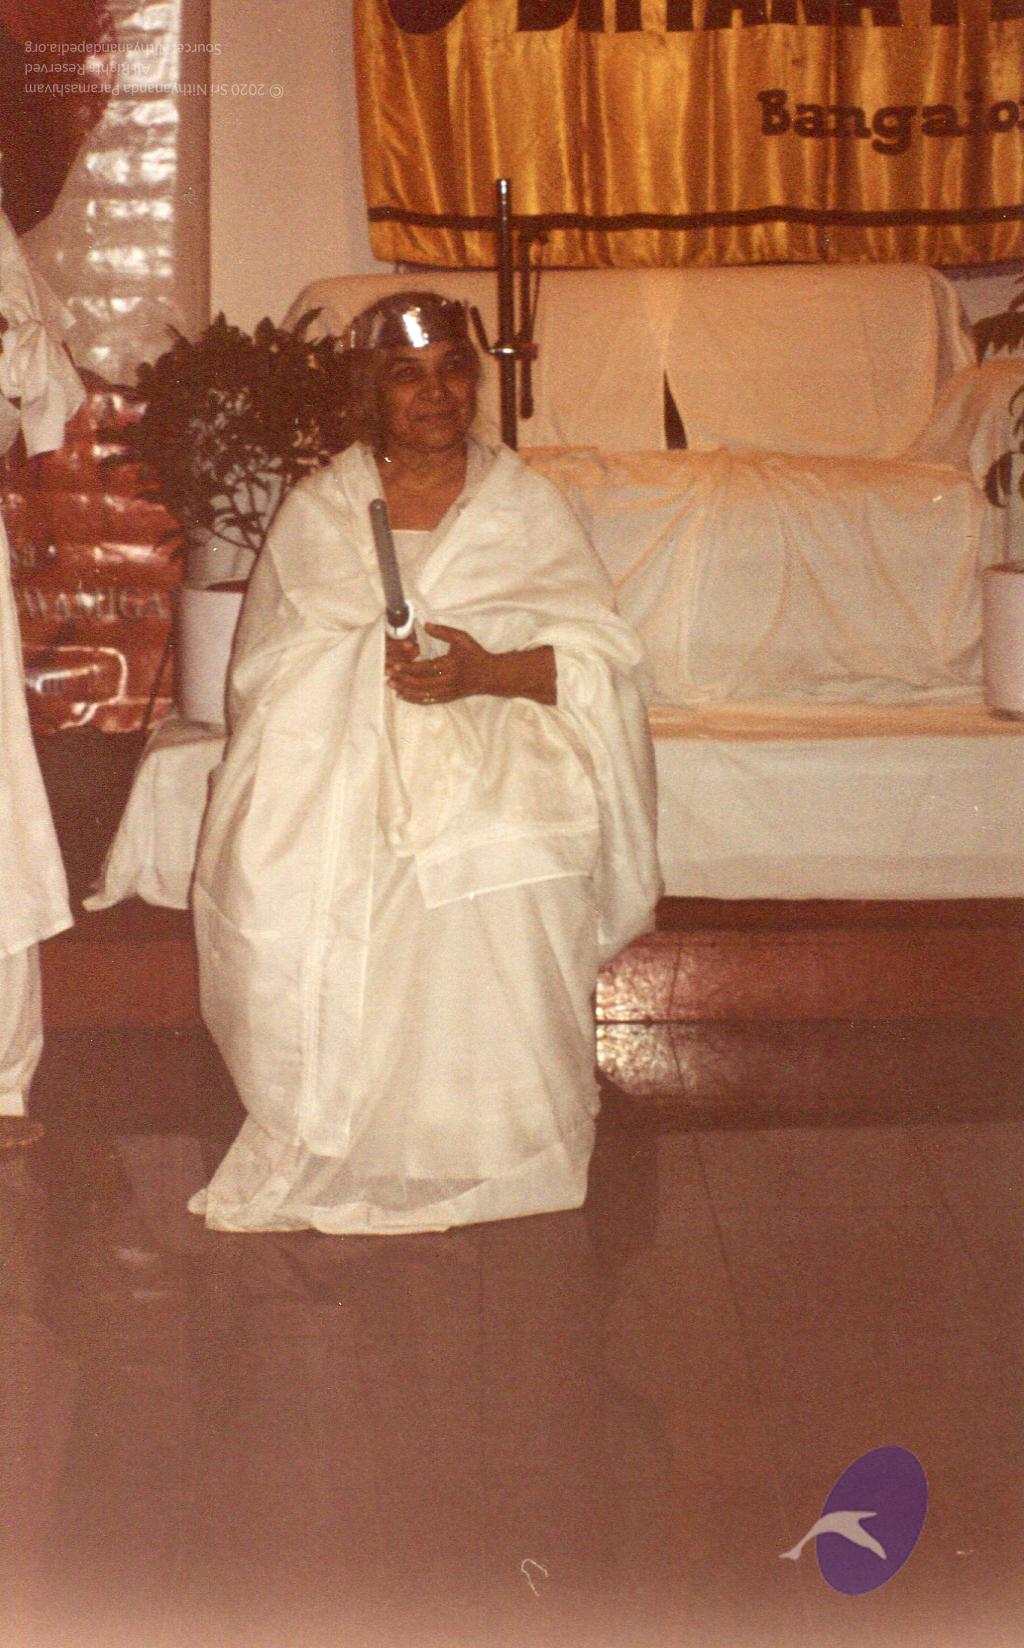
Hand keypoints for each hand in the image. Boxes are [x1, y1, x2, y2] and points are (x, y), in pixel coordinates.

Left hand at [386, 623, 555, 705]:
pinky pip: (428, 700)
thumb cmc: (475, 654)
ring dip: (406, 691)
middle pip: (421, 683)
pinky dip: (414, 699)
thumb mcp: (462, 638)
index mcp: (450, 665)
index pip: (425, 668)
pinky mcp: (448, 698)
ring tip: (392, 686)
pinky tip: (403, 695)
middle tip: (387, 676)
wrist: (490, 675)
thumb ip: (443, 631)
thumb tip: (424, 625)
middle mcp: (448, 681)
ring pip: (423, 694)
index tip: (394, 665)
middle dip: (402, 680)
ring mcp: (448, 691)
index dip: (408, 667)